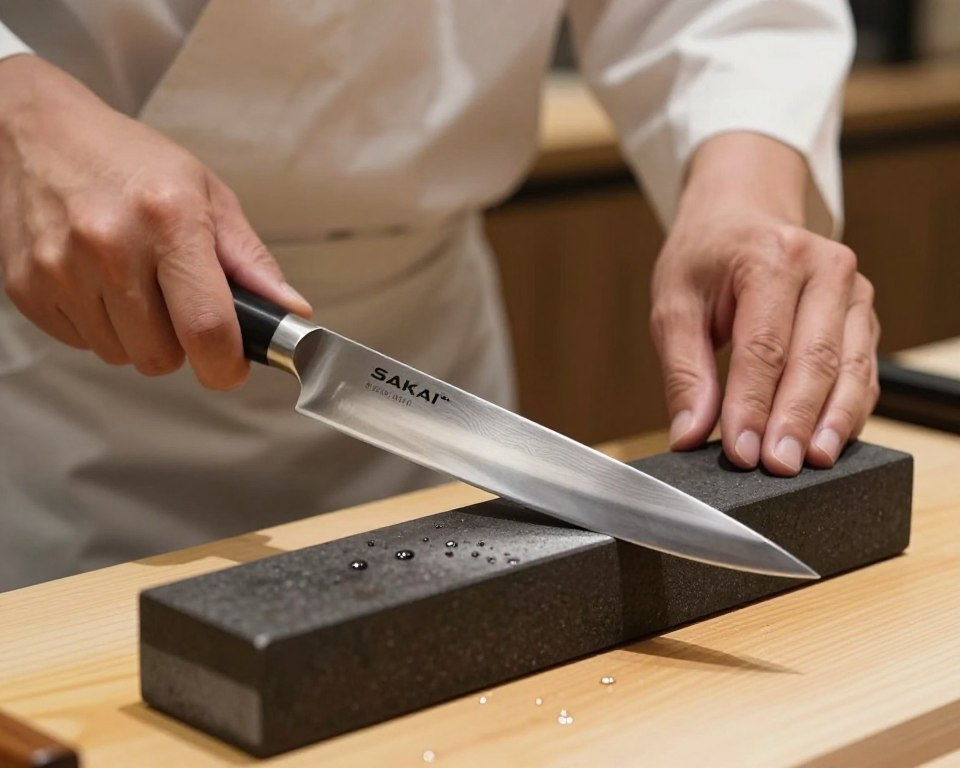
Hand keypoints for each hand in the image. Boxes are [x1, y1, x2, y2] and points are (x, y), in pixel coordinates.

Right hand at [0, 55, 310, 389]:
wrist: (39, 133)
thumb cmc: (130, 162)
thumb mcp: (208, 195)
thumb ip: (251, 261)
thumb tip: (291, 311)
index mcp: (169, 220)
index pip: (206, 328)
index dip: (226, 365)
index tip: (231, 367)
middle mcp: (110, 246)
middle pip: (161, 356)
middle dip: (180, 344)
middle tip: (176, 303)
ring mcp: (61, 269)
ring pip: (121, 356)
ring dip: (137, 336)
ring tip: (133, 283)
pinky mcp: (26, 287)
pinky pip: (82, 344)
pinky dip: (98, 325)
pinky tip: (98, 282)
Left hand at [650, 134, 879, 475]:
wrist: (741, 215)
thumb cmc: (705, 257)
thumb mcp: (674, 304)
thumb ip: (684, 372)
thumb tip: (689, 434)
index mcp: (770, 256)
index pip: (763, 346)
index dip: (752, 405)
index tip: (742, 452)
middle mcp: (824, 268)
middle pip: (815, 359)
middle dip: (794, 420)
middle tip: (777, 467)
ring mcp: (853, 290)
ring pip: (851, 368)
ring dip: (832, 422)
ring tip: (812, 463)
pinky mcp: (863, 314)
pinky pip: (863, 370)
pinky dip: (848, 410)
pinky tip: (829, 441)